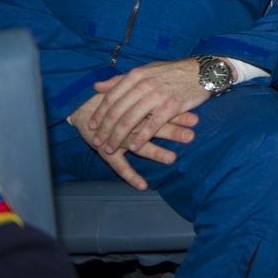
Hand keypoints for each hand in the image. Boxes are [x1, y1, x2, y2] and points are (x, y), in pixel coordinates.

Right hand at [69, 93, 197, 189]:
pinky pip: (119, 166)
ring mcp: (117, 139)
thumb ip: (151, 92)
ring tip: (172, 158)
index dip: (178, 115)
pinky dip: (130, 176)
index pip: (161, 110)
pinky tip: (143, 186)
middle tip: (190, 136)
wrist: (81, 106)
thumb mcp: (131, 92)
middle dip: (172, 132)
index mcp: (138, 108)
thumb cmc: (112, 100)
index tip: (196, 119)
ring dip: (155, 152)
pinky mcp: (106, 151)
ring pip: (138, 146)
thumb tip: (179, 91)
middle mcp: (130, 123)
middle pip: (153, 127)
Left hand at [87, 59, 212, 158]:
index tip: (92, 126)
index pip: (111, 98)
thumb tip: (97, 87)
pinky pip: (151, 126)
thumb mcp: (145, 71)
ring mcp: (158, 96)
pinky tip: (134, 148)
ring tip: (111, 148)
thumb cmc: (172, 72)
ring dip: (118, 137)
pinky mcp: (172, 107)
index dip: (100, 114)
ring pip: (131, 120)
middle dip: (105, 130)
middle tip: (97, 142)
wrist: (202, 72)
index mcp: (136, 75)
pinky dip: (141, 138)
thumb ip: (120, 80)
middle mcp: (144, 85)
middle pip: (118, 111)